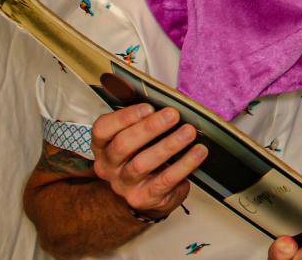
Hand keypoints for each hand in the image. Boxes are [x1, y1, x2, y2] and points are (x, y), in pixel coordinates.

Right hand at [90, 104, 207, 218]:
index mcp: (103, 145)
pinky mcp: (143, 199)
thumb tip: (168, 101)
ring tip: (189, 132)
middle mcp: (108, 166)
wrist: (146, 193)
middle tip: (173, 115)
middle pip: (123, 144)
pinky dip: (184, 164)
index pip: (103, 129)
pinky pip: (165, 181)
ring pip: (142, 164)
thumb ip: (145, 119)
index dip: (124, 117)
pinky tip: (198, 152)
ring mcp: (124, 185)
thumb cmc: (144, 154)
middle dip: (150, 127)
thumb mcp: (138, 136)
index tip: (149, 106)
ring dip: (169, 145)